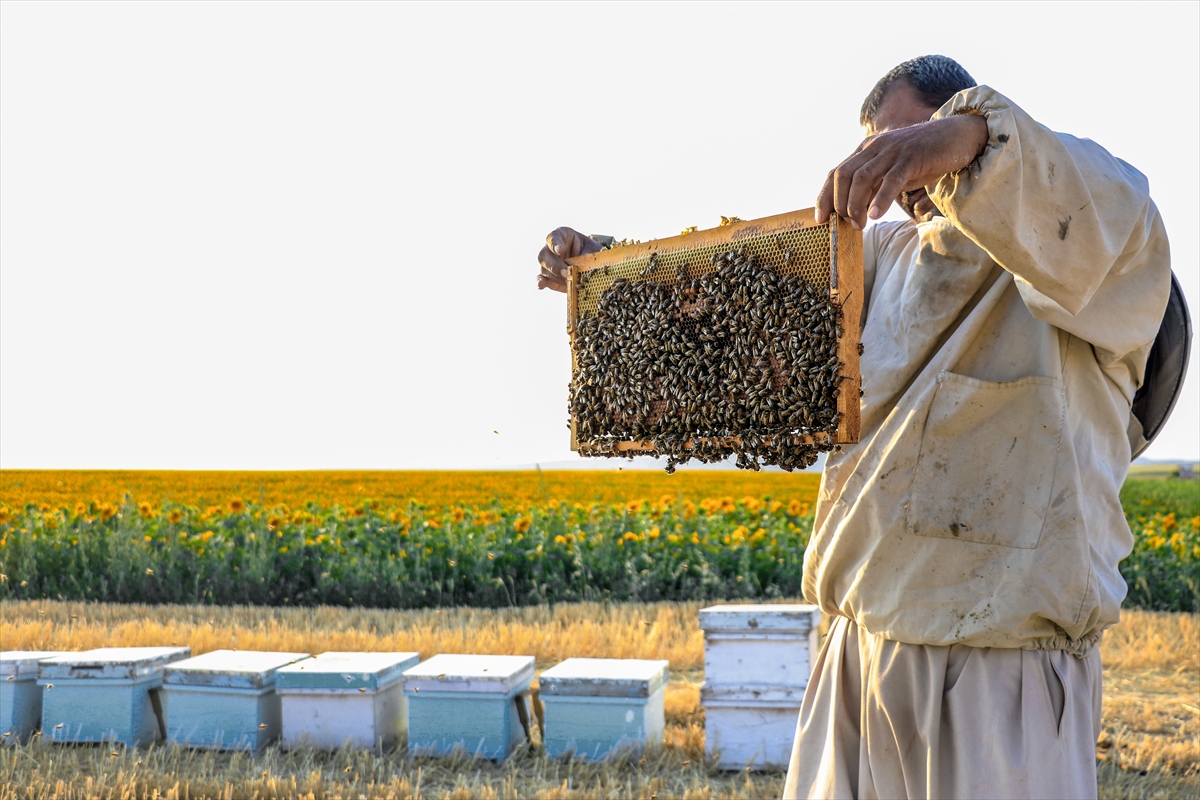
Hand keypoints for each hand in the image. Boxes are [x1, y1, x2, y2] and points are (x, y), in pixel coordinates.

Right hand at [537, 227, 602, 292]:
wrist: (591, 262)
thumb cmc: (590, 250)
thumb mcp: (593, 249)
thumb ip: (588, 254)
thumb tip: (583, 266)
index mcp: (561, 235)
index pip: (554, 237)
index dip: (555, 244)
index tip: (559, 250)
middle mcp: (550, 248)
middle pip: (544, 254)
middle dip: (555, 265)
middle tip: (567, 272)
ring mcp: (548, 263)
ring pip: (544, 269)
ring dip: (555, 277)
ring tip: (568, 282)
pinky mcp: (548, 276)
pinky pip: (541, 279)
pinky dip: (541, 282)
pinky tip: (541, 285)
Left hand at [815, 113, 988, 228]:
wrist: (957, 136)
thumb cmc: (923, 158)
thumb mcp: (892, 172)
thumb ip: (874, 186)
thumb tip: (856, 210)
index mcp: (866, 150)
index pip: (835, 172)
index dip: (824, 196)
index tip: (820, 219)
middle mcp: (874, 147)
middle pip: (843, 176)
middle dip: (840, 204)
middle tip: (848, 224)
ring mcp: (892, 150)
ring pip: (862, 178)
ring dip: (856, 205)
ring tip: (861, 224)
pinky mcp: (911, 156)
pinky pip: (890, 179)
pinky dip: (880, 199)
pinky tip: (876, 215)